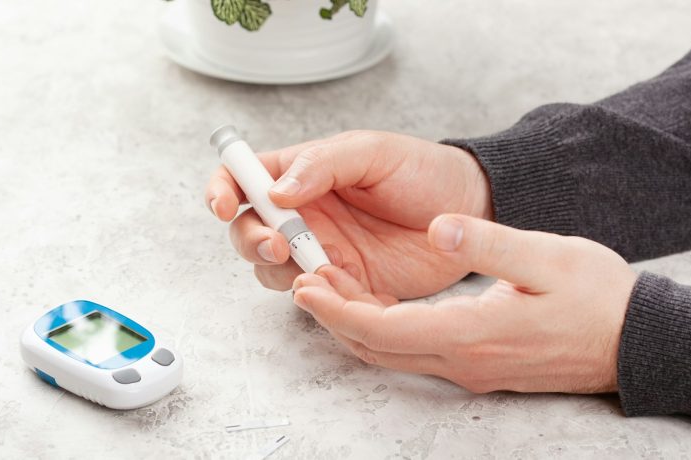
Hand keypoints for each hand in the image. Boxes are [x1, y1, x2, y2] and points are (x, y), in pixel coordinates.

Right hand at [205, 131, 491, 298]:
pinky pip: (315, 298)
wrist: (470, 210)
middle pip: (247, 232)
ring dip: (283, 273)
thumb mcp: (372, 151)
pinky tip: (350, 284)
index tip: (223, 205)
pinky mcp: (346, 285)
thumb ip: (321, 165)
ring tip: (323, 266)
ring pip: (273, 271)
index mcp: (300, 174)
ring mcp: (321, 252)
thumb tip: (275, 191)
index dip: (220, 191)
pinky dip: (320, 297)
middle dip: (251, 241)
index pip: (241, 179)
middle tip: (279, 244)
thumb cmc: (422, 171)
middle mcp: (303, 215)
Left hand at [291, 214, 637, 393]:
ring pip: (393, 354)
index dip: (336, 308)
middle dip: (334, 317)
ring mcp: (471, 369)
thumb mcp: (546, 257)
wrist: (635, 341)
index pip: (382, 330)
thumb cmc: (597, 297)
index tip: (303, 284)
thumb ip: (487, 242)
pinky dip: (385, 331)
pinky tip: (377, 304)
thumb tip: (438, 228)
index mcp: (472, 334)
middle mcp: (463, 361)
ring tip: (330, 287)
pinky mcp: (479, 365)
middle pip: (376, 349)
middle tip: (303, 281)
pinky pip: (415, 354)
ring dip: (356, 324)